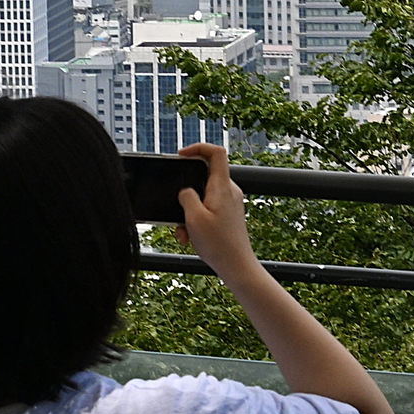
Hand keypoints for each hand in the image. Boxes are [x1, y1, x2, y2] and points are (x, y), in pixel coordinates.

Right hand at [176, 142, 254, 277]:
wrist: (237, 266)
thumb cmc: (219, 244)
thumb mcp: (193, 218)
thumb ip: (186, 197)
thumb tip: (185, 192)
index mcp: (222, 187)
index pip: (216, 152)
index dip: (198, 147)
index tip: (181, 155)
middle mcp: (229, 191)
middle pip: (203, 178)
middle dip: (185, 194)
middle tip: (176, 209)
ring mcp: (230, 203)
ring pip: (202, 198)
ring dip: (188, 213)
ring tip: (183, 232)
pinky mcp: (228, 214)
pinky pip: (207, 210)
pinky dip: (195, 221)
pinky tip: (190, 237)